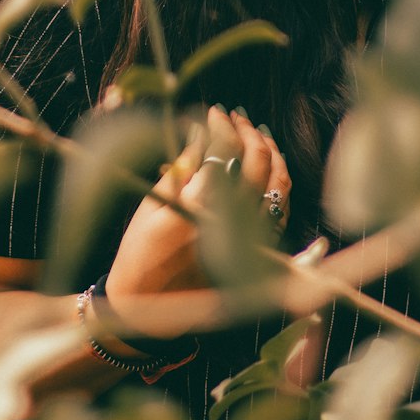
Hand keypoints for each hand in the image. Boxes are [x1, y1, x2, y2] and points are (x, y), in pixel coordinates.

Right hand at [106, 107, 291, 303]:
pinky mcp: (254, 254)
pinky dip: (279, 185)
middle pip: (258, 164)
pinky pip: (280, 212)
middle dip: (250, 133)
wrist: (147, 306)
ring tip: (258, 134)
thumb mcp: (152, 204)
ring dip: (272, 154)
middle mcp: (229, 223)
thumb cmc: (139, 252)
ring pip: (279, 186)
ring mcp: (247, 240)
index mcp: (198, 208)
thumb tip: (203, 132)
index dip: (223, 126)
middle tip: (238, 118)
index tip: (215, 113)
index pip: (224, 152)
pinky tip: (268, 168)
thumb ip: (183, 166)